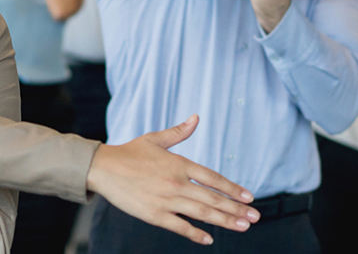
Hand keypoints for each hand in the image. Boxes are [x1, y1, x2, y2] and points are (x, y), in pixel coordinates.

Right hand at [85, 115, 259, 245]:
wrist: (103, 168)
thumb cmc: (128, 153)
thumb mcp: (155, 139)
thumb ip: (179, 132)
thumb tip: (196, 118)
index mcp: (179, 164)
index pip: (213, 178)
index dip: (233, 189)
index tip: (249, 197)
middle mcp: (176, 183)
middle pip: (213, 198)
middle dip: (236, 209)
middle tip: (254, 217)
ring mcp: (166, 200)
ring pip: (201, 213)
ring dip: (225, 221)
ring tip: (243, 226)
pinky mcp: (154, 214)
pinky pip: (180, 226)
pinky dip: (196, 234)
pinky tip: (209, 239)